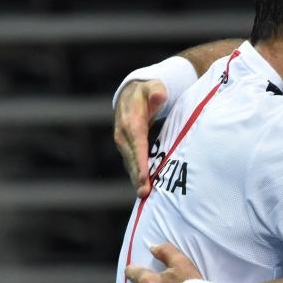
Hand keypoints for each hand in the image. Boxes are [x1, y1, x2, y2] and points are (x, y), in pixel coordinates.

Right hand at [113, 79, 167, 196]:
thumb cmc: (148, 90)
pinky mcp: (127, 147)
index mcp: (131, 121)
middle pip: (131, 158)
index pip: (137, 144)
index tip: (144, 176)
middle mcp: (123, 134)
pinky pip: (132, 162)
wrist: (132, 93)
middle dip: (137, 175)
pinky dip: (137, 174)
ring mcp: (123, 141)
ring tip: (144, 195)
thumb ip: (157, 92)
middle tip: (145, 192)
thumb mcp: (154, 87)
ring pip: (130, 162)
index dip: (140, 161)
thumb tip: (159, 95)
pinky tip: (144, 187)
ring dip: (136, 179)